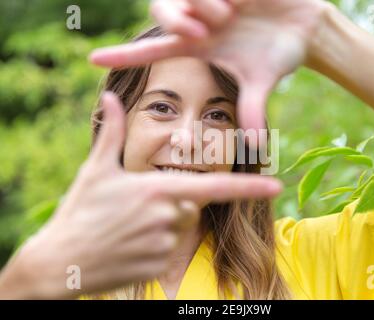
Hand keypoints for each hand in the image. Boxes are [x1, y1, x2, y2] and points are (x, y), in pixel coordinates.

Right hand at [0, 92, 281, 298]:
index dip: (248, 187)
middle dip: (170, 203)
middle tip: (132, 209)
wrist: (60, 261)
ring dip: (159, 225)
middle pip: (188, 205)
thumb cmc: (79, 211)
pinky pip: (168, 250)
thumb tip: (110, 97)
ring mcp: (164, 242)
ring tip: (126, 227)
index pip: (213, 188)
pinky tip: (127, 246)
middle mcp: (167, 215)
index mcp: (158, 188)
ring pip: (178, 228)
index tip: (276, 186)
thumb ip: (113, 132)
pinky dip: (153, 247)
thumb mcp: (96, 169)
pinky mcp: (158, 265)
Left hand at [89, 0, 330, 131]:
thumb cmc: (279, 55)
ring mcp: (209, 0)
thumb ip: (252, 111)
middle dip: (174, 20)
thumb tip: (258, 149)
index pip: (153, 51)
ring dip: (206, 7)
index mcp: (199, 46)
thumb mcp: (262, 83)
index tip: (92, 59)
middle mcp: (197, 22)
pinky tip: (243, 1)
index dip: (124, 55)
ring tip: (234, 14)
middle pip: (160, 13)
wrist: (305, 26)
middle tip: (203, 30)